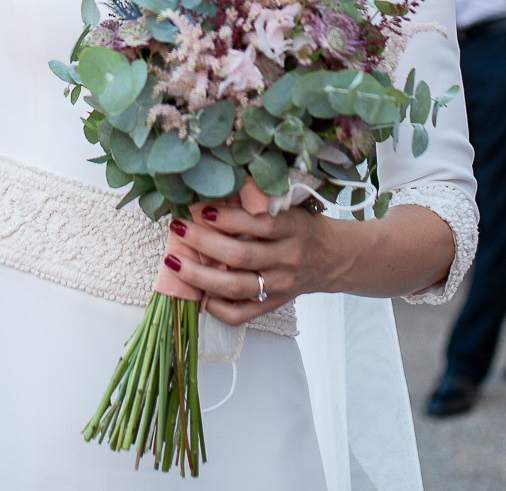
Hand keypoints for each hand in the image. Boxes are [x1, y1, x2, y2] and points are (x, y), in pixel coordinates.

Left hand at [165, 200, 349, 326]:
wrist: (332, 258)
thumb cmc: (301, 226)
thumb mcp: (289, 206)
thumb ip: (258, 200)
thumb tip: (213, 190)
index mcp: (293, 228)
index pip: (259, 224)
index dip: (227, 217)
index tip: (199, 208)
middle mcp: (287, 258)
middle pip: (241, 255)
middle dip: (203, 242)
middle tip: (177, 229)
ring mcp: (280, 286)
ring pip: (235, 286)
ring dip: (199, 276)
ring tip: (173, 263)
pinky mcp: (273, 305)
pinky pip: (241, 314)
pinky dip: (215, 307)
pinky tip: (197, 293)